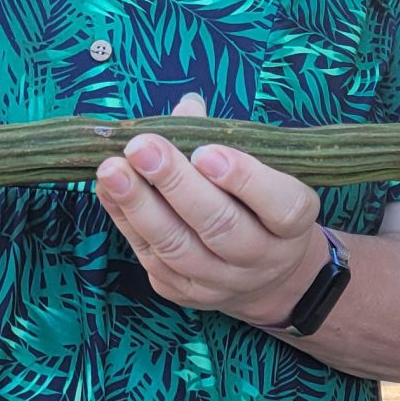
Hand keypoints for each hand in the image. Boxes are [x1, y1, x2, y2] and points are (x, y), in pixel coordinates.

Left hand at [94, 94, 328, 324]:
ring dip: (140, 205)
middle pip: (221, 226)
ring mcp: (222, 282)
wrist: (262, 275)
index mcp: (292, 225)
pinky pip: (152, 259)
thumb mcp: (263, 172)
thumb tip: (187, 107)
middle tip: (142, 147)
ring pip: (180, 248)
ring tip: (112, 169)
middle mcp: (262, 259)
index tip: (206, 151)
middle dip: (176, 185)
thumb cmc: (258, 206)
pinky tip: (107, 190)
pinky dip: (125, 222)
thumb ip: (227, 139)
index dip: (246, 180)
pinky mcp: (185, 293)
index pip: (281, 207)